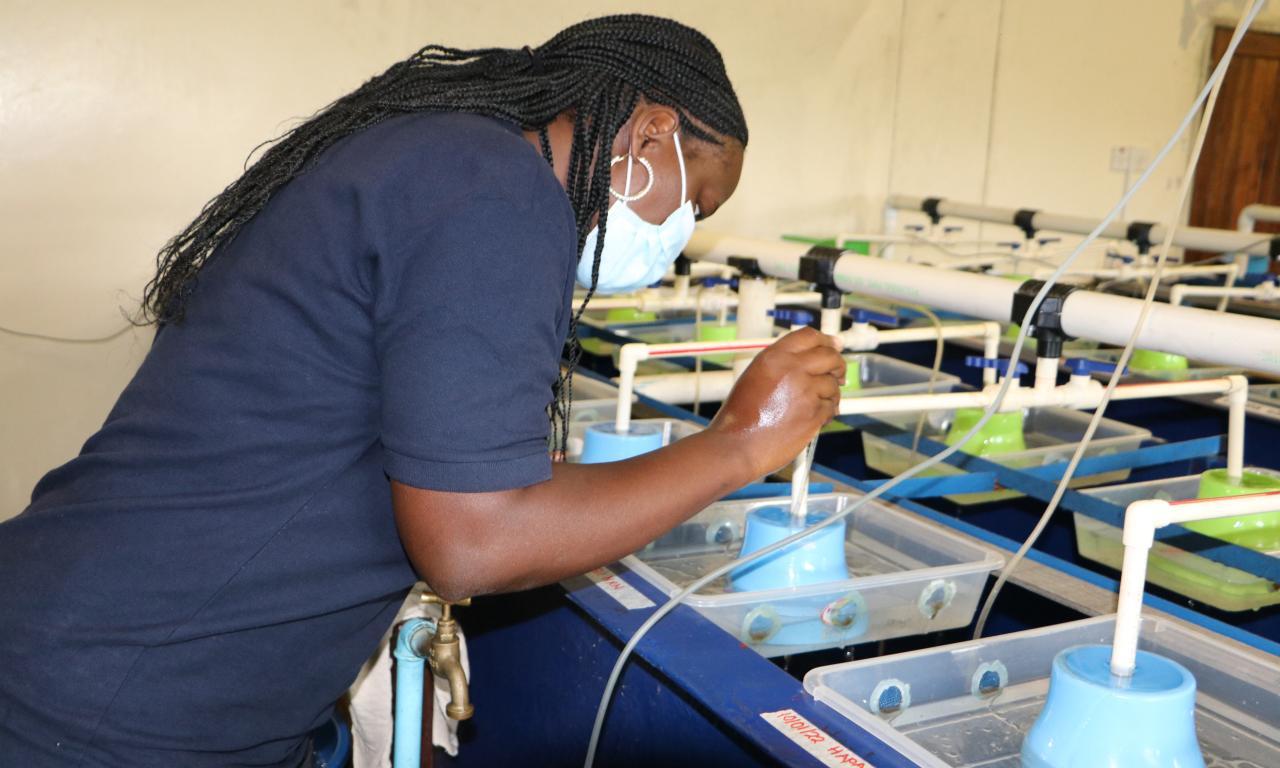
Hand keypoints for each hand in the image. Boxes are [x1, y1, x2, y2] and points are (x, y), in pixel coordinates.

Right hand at [707, 326, 844, 476]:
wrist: (736, 445)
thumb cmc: (739, 417)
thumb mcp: (754, 376)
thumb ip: (781, 364)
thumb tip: (806, 359)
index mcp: (774, 357)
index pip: (809, 336)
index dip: (826, 340)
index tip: (834, 345)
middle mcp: (792, 369)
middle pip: (830, 356)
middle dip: (837, 365)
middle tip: (837, 374)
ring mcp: (806, 391)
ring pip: (833, 385)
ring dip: (830, 394)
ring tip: (814, 404)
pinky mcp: (814, 414)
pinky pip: (831, 407)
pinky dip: (827, 413)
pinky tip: (813, 418)